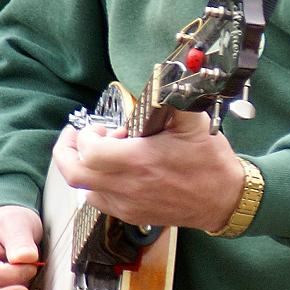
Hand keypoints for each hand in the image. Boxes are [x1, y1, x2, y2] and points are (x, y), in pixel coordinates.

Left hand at [51, 109, 245, 234]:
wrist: (224, 198)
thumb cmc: (209, 161)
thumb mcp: (194, 121)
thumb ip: (171, 96)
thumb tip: (162, 73)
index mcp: (140, 161)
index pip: (89, 152)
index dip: (87, 135)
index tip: (101, 128)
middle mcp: (128, 186)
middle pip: (73, 175)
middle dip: (65, 152)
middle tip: (76, 137)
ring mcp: (128, 205)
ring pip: (83, 190)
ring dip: (85, 168)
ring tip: (104, 153)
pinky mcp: (131, 215)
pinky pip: (99, 201)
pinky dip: (97, 184)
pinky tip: (114, 170)